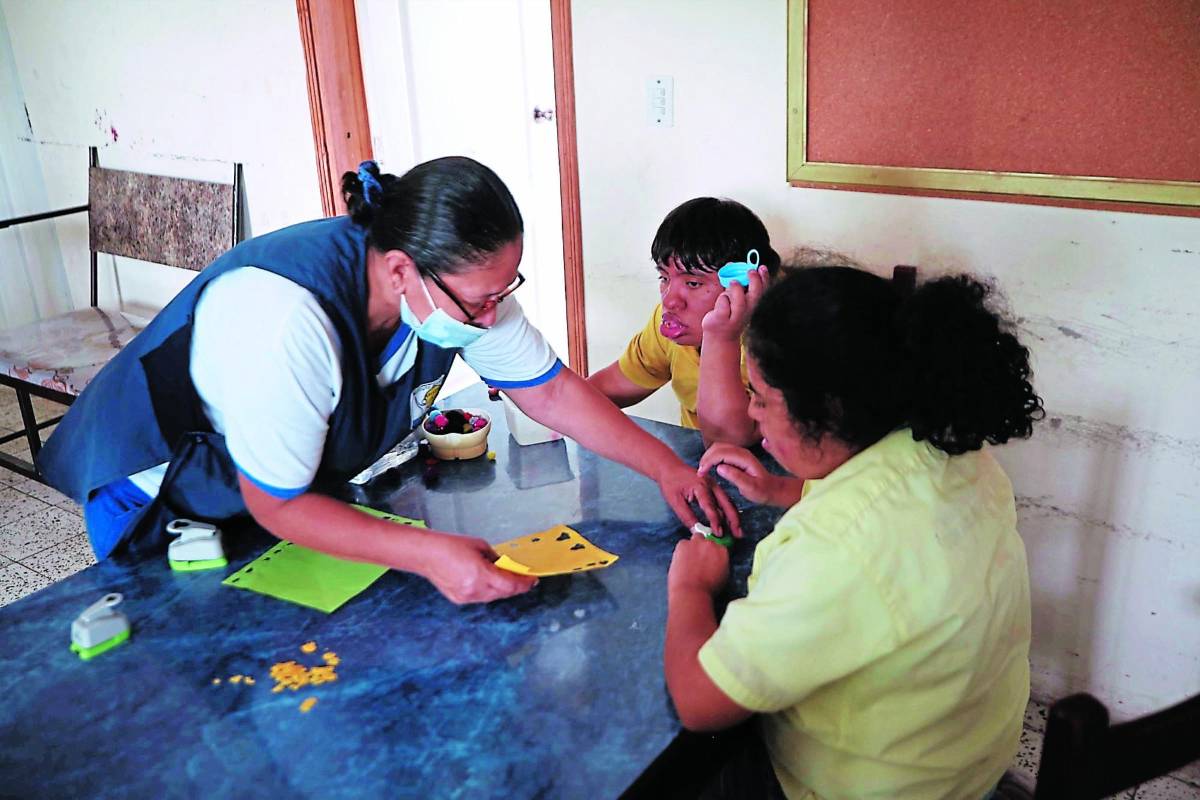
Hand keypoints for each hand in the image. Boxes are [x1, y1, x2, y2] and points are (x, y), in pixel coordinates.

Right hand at [414, 531, 537, 604]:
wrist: (427, 554)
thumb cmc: (450, 546)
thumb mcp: (480, 546)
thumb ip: (496, 559)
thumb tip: (505, 566)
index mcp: (481, 575)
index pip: (511, 585)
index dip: (524, 583)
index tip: (532, 580)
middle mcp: (474, 590)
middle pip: (504, 593)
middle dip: (515, 586)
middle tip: (522, 577)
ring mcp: (466, 597)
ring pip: (493, 597)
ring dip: (502, 589)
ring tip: (505, 577)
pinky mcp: (459, 599)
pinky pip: (481, 597)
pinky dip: (489, 591)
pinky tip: (488, 581)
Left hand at [656, 460, 741, 538]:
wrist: (669, 467)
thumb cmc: (670, 482)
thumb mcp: (674, 501)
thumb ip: (686, 516)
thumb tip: (696, 531)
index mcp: (700, 486)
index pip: (710, 506)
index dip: (715, 521)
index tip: (718, 533)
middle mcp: (710, 484)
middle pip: (726, 503)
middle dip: (733, 519)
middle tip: (737, 534)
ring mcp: (713, 485)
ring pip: (727, 502)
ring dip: (732, 516)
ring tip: (737, 530)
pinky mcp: (713, 487)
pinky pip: (723, 500)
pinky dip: (727, 511)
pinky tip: (730, 521)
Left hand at [668, 532, 729, 595]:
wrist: (691, 592)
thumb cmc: (707, 590)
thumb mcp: (723, 577)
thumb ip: (721, 564)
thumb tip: (716, 562)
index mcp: (722, 552)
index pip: (718, 546)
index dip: (712, 553)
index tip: (708, 558)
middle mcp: (711, 544)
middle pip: (707, 540)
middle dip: (703, 548)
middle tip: (698, 559)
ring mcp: (697, 543)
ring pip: (695, 538)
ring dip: (693, 546)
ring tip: (689, 560)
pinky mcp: (683, 544)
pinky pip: (682, 543)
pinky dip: (681, 550)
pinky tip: (681, 561)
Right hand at [698, 443, 805, 507]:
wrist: (772, 489)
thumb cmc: (762, 491)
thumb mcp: (750, 488)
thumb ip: (736, 477)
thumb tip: (719, 468)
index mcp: (744, 458)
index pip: (721, 453)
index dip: (708, 461)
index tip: (701, 473)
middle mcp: (741, 452)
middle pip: (717, 447)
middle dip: (706, 458)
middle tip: (700, 472)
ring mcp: (739, 452)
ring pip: (718, 447)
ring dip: (708, 457)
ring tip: (703, 470)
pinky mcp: (737, 456)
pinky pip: (721, 451)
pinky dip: (712, 457)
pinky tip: (709, 467)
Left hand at [700, 265, 768, 341]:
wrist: (720, 337)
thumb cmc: (728, 314)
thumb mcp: (735, 299)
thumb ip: (736, 285)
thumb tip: (731, 265)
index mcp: (752, 305)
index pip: (763, 291)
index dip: (764, 278)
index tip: (762, 267)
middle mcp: (746, 312)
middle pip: (755, 296)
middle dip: (755, 282)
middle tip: (750, 271)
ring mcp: (734, 317)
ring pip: (739, 303)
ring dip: (737, 290)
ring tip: (733, 281)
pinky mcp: (721, 320)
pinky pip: (723, 307)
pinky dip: (723, 300)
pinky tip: (722, 298)